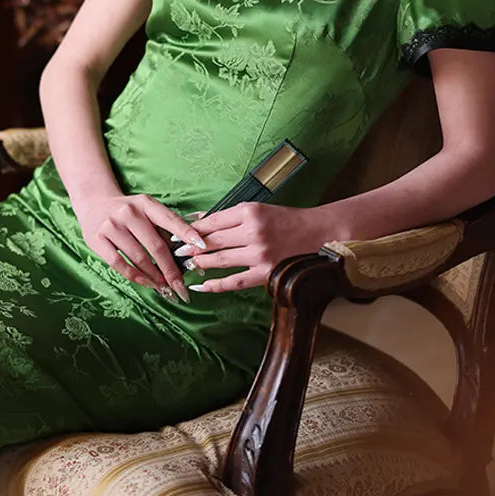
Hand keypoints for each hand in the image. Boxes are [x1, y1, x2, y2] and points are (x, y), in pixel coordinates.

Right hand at [76, 194, 205, 301]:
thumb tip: (190, 252)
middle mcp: (129, 212)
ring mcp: (111, 226)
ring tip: (167, 290)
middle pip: (156, 246)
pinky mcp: (97, 240)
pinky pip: (120, 264)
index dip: (187, 233)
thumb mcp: (147, 211)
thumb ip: (165, 229)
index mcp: (146, 203)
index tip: (202, 246)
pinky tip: (149, 284)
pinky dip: (137, 277)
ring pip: (139, 258)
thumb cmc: (129, 211)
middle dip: (172, 270)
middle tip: (183, 288)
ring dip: (156, 278)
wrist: (94, 202)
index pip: (170, 219)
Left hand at [176, 202, 324, 291]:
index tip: (177, 235)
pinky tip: (201, 286)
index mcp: (250, 212)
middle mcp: (253, 232)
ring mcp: (260, 254)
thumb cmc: (285, 220)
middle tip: (177, 253)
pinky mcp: (266, 274)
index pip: (213, 222)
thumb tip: (197, 220)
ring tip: (187, 266)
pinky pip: (235, 281)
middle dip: (191, 247)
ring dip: (200, 263)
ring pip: (220, 260)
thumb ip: (228, 216)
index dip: (192, 230)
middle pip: (213, 241)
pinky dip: (216, 285)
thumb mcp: (257, 209)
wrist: (317, 234)